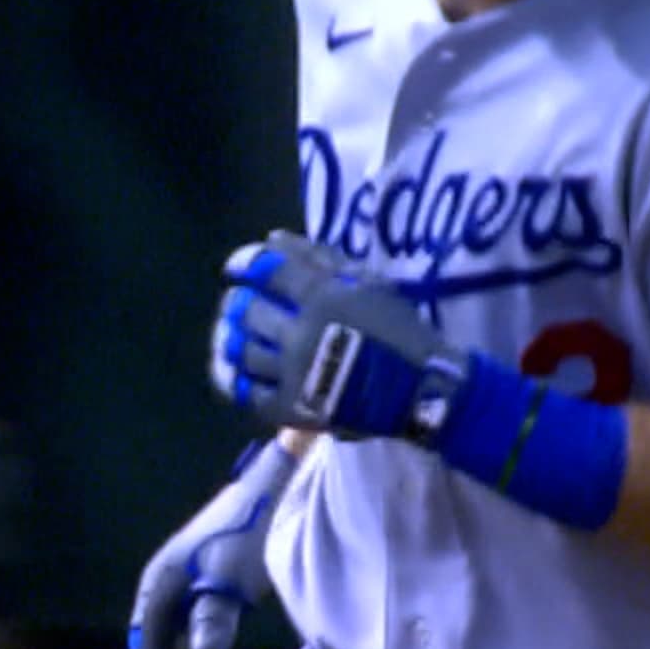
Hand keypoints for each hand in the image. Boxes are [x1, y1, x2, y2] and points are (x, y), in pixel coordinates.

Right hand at [129, 440, 297, 648]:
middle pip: (158, 648)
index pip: (149, 647)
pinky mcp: (201, 590)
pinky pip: (190, 635)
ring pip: (174, 645)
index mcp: (158, 582)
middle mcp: (161, 587)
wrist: (274, 490)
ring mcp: (180, 588)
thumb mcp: (233, 578)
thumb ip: (212, 620)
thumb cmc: (251, 530)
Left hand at [211, 230, 468, 444]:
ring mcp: (293, 375)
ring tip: (232, 331)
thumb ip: (321, 258)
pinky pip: (248, 392)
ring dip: (229, 335)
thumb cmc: (400, 331)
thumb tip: (273, 238)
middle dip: (237, 301)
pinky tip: (234, 368)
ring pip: (240, 350)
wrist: (420, 392)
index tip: (237, 266)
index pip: (267, 269)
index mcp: (324, 299)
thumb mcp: (369, 283)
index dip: (245, 262)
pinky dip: (233, 377)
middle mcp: (302, 335)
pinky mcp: (292, 410)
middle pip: (247, 310)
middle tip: (239, 300)